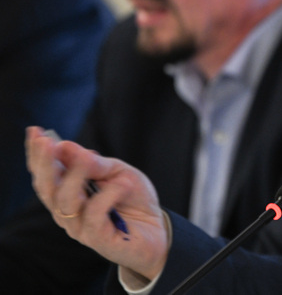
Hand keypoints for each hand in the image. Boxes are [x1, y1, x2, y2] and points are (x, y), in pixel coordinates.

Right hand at [25, 126, 168, 279]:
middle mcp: (67, 210)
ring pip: (64, 201)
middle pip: (46, 188)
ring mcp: (79, 226)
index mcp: (69, 192)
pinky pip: (94, 214)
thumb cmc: (134, 198)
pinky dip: (108, 195)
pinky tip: (122, 185)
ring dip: (75, 176)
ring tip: (88, 157)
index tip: (35, 131)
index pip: (45, 174)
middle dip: (44, 164)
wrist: (157, 228)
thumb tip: (65, 146)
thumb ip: (95, 163)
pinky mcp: (96, 238)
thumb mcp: (119, 172)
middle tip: (47, 143)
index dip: (38, 154)